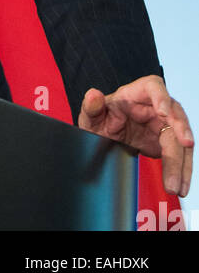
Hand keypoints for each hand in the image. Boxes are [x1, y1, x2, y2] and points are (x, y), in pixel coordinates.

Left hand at [78, 75, 192, 196]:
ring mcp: (163, 123)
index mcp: (135, 93)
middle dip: (180, 135)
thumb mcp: (92, 117)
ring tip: (176, 185)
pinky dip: (182, 170)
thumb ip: (91, 107)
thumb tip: (93, 95)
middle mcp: (154, 106)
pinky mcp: (168, 140)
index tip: (164, 112)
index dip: (161, 97)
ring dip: (182, 163)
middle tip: (180, 154)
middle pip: (174, 116)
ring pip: (181, 139)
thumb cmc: (101, 120)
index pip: (152, 86)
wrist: (107, 138)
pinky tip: (180, 186)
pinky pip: (180, 154)